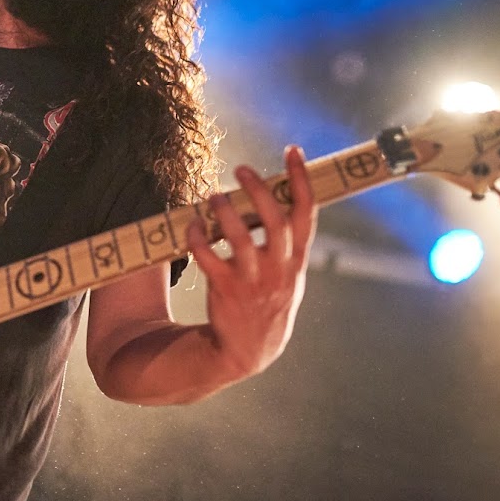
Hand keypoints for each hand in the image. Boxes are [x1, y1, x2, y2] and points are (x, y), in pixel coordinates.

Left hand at [187, 145, 316, 379]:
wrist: (250, 350)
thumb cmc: (268, 300)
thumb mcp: (289, 274)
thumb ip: (286, 242)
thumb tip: (274, 197)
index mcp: (296, 259)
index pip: (306, 213)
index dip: (301, 180)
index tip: (292, 150)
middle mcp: (279, 268)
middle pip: (274, 221)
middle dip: (259, 191)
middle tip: (241, 168)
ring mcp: (253, 281)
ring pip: (241, 239)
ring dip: (225, 212)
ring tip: (213, 195)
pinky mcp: (225, 290)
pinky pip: (209, 258)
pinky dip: (198, 238)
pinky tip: (192, 225)